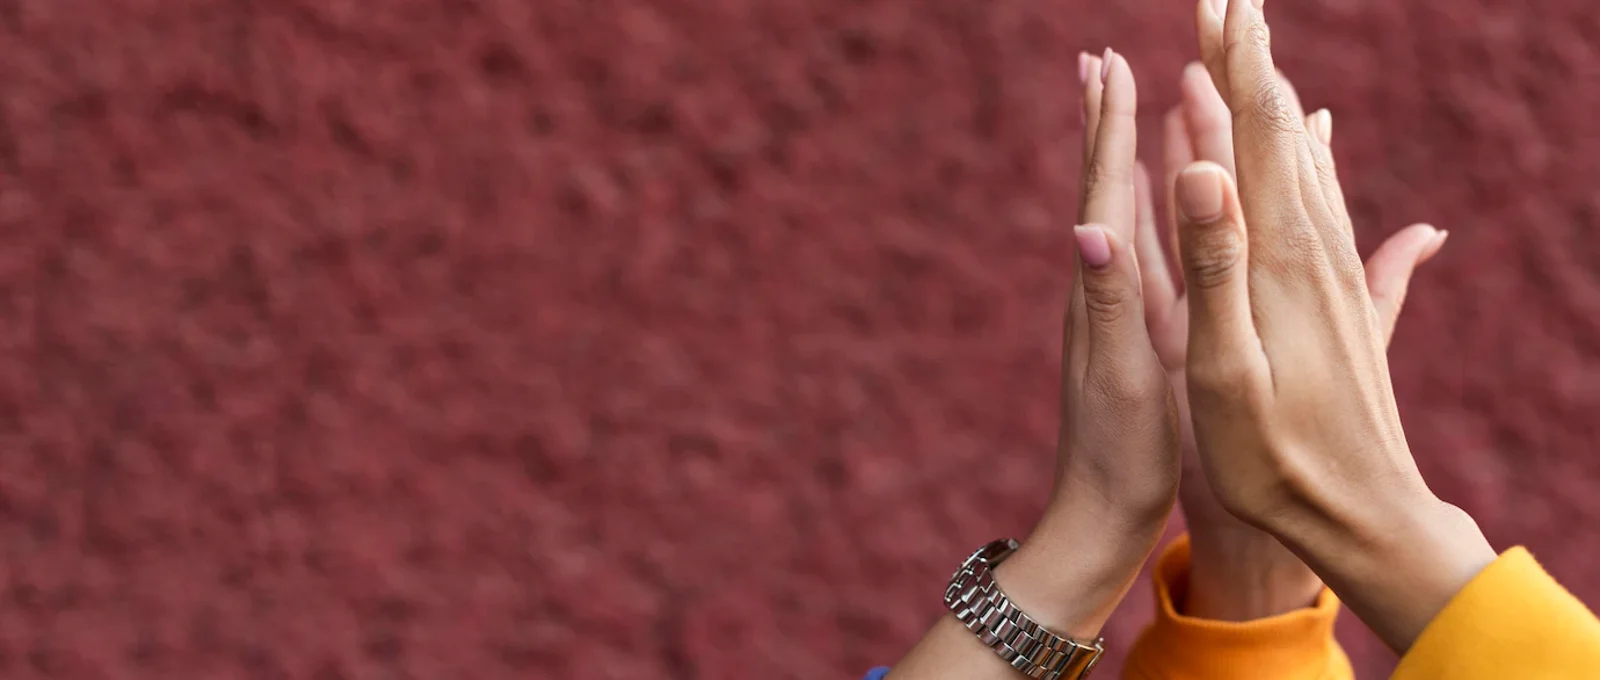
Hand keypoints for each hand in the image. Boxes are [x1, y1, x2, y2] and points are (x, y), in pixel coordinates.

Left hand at [884, 49, 1179, 679]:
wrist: (1099, 518)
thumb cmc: (1119, 457)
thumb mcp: (1123, 378)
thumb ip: (1109, 303)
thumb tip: (1087, 227)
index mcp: (1100, 293)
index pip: (1104, 191)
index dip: (1110, 127)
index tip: (1111, 62)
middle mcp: (1097, 290)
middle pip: (1100, 186)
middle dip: (1103, 123)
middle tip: (1099, 60)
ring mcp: (1109, 310)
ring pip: (1114, 211)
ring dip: (1115, 154)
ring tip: (1116, 108)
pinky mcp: (1126, 333)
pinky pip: (1132, 249)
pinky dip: (1136, 208)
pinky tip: (1139, 202)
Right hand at [1171, 0, 1495, 649]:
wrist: (1362, 514)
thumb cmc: (1275, 458)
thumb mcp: (1224, 368)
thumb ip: (1213, 265)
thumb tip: (1198, 166)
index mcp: (1278, 259)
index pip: (1252, 136)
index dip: (1234, 65)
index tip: (1215, 3)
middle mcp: (1315, 251)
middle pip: (1279, 131)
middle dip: (1250, 61)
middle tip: (1226, 0)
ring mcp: (1334, 272)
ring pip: (1300, 160)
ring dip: (1271, 99)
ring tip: (1253, 53)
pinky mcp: (1341, 296)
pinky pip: (1319, 199)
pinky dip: (1302, 153)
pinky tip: (1311, 141)